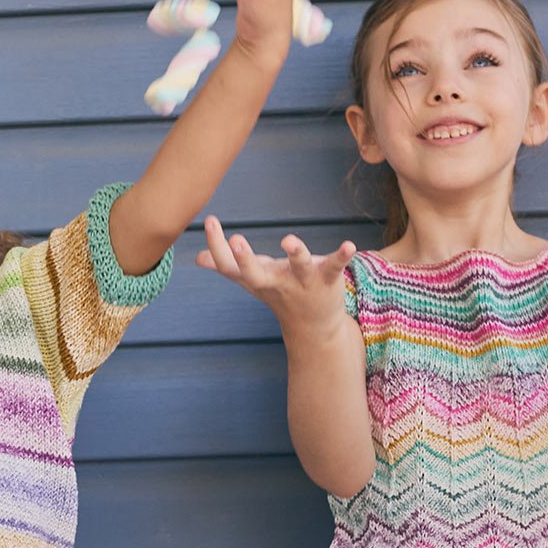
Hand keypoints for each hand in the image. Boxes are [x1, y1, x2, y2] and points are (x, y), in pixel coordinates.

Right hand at [196, 215, 354, 333]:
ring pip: (299, 267)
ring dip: (295, 253)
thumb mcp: (252, 281)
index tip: (210, 220)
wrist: (314, 326)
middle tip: (235, 240)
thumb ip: (225, 266)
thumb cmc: (280, 294)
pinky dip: (342, 256)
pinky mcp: (328, 278)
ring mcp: (303, 281)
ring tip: (288, 241)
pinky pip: (335, 266)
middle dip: (245, 259)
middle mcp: (276, 282)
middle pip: (256, 274)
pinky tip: (350, 245)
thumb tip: (197, 257)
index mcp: (257, 279)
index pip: (230, 266)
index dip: (217, 246)